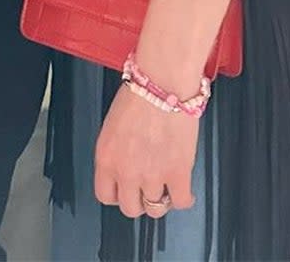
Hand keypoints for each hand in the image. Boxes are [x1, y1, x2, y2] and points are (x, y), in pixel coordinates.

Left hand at [94, 83, 199, 221]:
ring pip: (155, 209)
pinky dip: (183, 198)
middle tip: (147, 187)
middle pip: (130, 208)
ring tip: (166, 183)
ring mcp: (152, 175)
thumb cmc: (140, 92)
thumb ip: (116, 151)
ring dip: (161, 196)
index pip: (105, 196)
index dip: (118, 193)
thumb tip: (126, 164)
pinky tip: (183, 188)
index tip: (126, 188)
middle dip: (139, 199)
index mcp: (106, 157)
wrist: (164, 81)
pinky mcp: (178, 173)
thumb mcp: (113, 125)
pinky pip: (181, 202)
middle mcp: (126, 171)